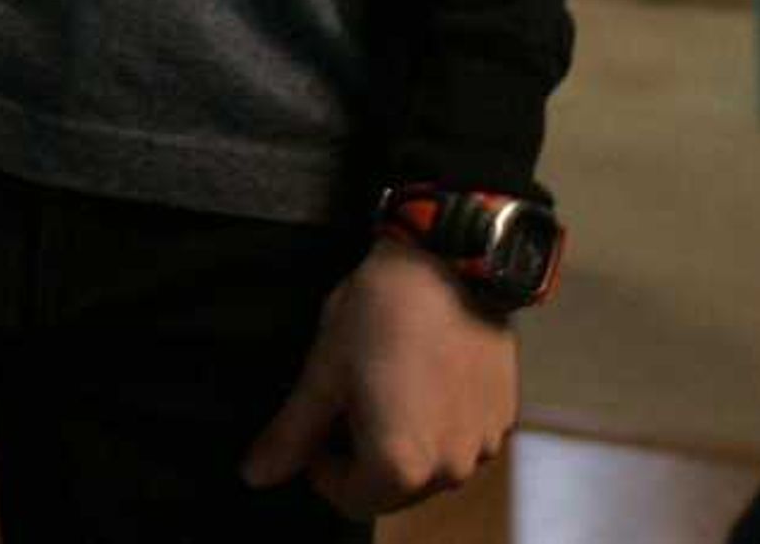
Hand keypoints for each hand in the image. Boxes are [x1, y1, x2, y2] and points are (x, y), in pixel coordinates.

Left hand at [238, 242, 517, 515]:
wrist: (453, 258)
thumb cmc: (382, 311)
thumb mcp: (324, 370)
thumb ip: (292, 433)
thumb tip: (256, 475)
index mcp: (400, 465)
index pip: (350, 501)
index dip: (324, 467)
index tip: (321, 422)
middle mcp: (449, 468)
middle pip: (393, 490)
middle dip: (365, 457)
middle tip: (353, 398)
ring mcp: (483, 444)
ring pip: (429, 466)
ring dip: (405, 442)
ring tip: (390, 382)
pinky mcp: (503, 417)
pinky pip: (460, 440)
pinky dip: (440, 424)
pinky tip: (427, 376)